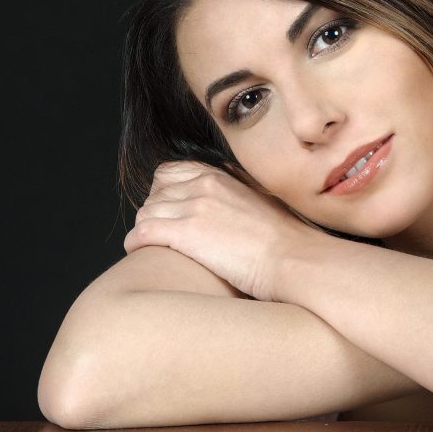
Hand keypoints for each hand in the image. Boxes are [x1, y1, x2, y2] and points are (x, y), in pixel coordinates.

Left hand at [122, 161, 317, 300]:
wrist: (296, 258)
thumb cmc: (288, 242)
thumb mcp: (263, 204)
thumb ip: (239, 197)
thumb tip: (230, 207)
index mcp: (223, 176)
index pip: (171, 172)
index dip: (164, 193)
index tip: (169, 211)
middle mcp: (205, 185)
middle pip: (155, 192)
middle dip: (154, 213)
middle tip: (159, 233)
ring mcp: (194, 206)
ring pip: (146, 212)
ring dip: (145, 230)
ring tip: (153, 247)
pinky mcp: (186, 232)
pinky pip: (142, 232)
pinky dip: (136, 242)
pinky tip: (141, 253)